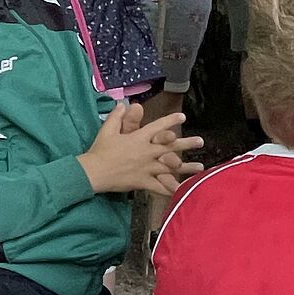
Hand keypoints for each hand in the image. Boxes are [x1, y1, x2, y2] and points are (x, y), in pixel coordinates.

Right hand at [79, 104, 203, 197]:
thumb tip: (123, 103)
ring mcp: (146, 167)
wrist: (93, 172)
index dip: (171, 121)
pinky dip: (171, 189)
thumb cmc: (100, 150)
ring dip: (186, 167)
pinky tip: (183, 191)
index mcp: (138, 138)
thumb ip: (117, 116)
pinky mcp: (143, 181)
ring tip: (200, 167)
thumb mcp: (107, 130)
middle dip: (186, 143)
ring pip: (170, 167)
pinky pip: (160, 186)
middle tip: (200, 141)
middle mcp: (146, 151)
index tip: (183, 117)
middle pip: (170, 146)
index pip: (158, 127)